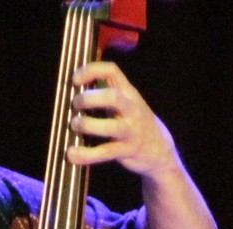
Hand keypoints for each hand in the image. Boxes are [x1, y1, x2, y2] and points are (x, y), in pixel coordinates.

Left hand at [67, 61, 181, 179]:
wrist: (159, 150)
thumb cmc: (134, 123)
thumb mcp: (125, 103)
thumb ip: (105, 94)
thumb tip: (75, 88)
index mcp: (128, 93)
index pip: (111, 71)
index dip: (91, 70)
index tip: (75, 80)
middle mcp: (132, 109)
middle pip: (112, 97)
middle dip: (89, 98)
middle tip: (76, 105)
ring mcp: (131, 131)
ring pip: (111, 127)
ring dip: (88, 125)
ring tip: (75, 125)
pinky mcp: (127, 151)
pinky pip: (105, 152)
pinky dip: (86, 154)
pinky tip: (72, 154)